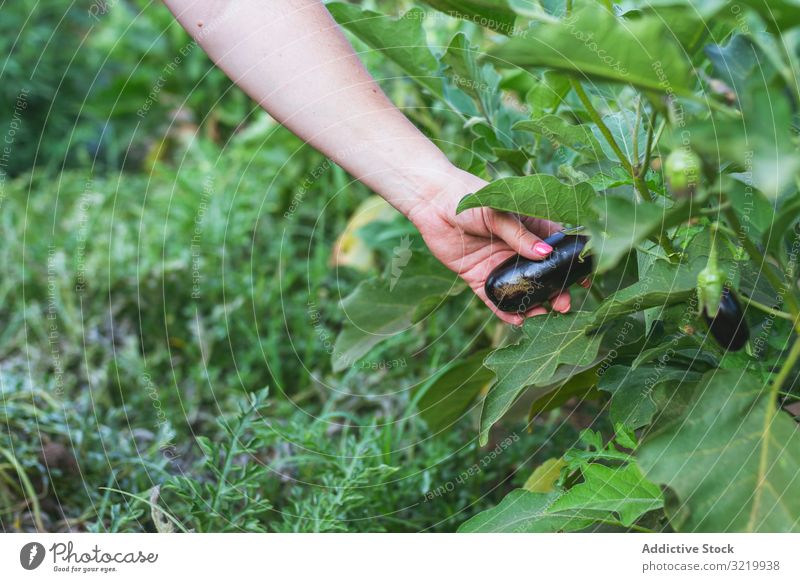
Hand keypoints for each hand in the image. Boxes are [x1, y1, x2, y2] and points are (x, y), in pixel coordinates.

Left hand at [407, 168, 571, 324]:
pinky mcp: (477, 276)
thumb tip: (545, 254)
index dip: (570, 264)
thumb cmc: (468, 197)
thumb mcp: (498, 212)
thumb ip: (519, 234)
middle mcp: (516, 248)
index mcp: (528, 227)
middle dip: (555, 291)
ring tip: (543, 316)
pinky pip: (493, 297)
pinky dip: (504, 310)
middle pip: (541, 274)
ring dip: (533, 304)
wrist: (431, 202)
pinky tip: (516, 320)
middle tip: (564, 305)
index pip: (556, 248)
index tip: (584, 280)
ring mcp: (498, 264)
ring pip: (520, 289)